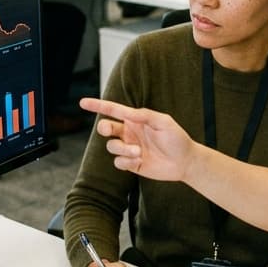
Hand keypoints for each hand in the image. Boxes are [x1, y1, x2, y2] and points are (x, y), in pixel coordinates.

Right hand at [79, 97, 194, 181]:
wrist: (185, 161)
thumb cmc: (177, 138)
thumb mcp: (164, 121)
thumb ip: (145, 115)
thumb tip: (128, 113)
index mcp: (135, 120)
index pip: (113, 111)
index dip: (97, 106)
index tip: (83, 102)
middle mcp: (129, 133)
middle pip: (106, 128)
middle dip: (104, 128)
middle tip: (111, 130)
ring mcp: (129, 148)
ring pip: (111, 146)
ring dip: (122, 149)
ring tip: (138, 152)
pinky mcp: (131, 164)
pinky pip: (118, 162)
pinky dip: (126, 161)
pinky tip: (140, 161)